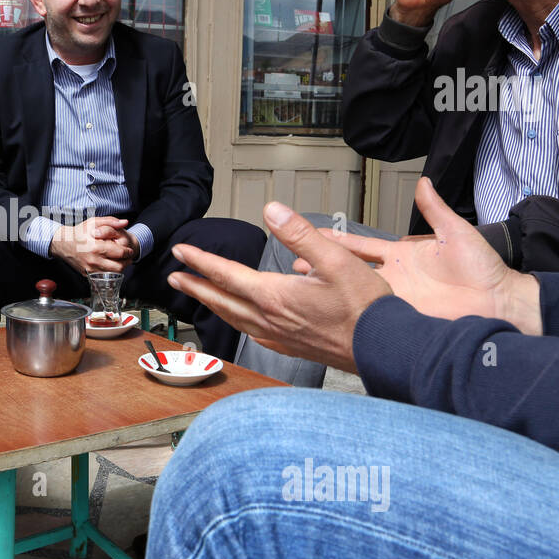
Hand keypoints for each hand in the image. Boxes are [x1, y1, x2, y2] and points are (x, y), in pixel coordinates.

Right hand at [49, 216, 134, 274]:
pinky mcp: (87, 274)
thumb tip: (125, 222)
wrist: (63, 244)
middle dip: (126, 262)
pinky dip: (109, 272)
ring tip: (120, 261)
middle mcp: (94, 260)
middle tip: (128, 257)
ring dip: (119, 268)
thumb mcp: (94, 222)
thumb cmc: (79, 232)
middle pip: (119, 267)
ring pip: (112, 274)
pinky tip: (109, 264)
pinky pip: (103, 276)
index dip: (128, 252)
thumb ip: (111, 221)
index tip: (129, 250)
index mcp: (96, 247)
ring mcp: (90, 269)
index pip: (120, 253)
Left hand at [168, 201, 391, 373]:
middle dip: (195, 287)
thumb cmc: (365, 307)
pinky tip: (240, 321)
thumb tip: (272, 211)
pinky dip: (236, 323)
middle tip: (174, 278)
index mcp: (275, 296)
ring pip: (234, 319)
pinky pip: (252, 334)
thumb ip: (300, 234)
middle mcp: (270, 319)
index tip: (180, 252)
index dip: (200, 261)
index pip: (226, 275)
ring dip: (212, 305)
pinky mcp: (291, 347)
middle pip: (221, 300)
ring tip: (199, 296)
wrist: (383, 348)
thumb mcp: (337, 260)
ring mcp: (279, 337)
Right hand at [307, 178, 542, 334]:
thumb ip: (434, 208)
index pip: (361, 245)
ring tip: (304, 288)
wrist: (499, 301)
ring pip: (354, 293)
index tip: (314, 234)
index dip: (338, 241)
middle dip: (322, 267)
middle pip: (349, 270)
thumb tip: (423, 183)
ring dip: (331, 291)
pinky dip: (351, 312)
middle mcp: (395, 277)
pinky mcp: (402, 315)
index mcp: (403, 255)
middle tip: (295, 264)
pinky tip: (332, 311)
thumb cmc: (483, 269)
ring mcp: (396, 298)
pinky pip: (372, 313)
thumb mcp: (455, 231)